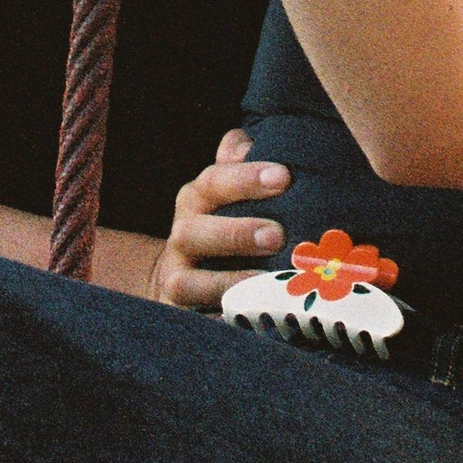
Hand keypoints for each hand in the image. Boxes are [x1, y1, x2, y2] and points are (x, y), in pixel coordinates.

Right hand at [155, 129, 291, 310]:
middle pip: (197, 231)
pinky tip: (252, 319)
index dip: (246, 178)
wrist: (182, 278)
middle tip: (277, 234)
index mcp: (196, 200)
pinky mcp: (182, 316)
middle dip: (237, 232)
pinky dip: (221, 323)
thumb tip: (250, 139)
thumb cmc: (222, 224)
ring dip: (229, 281)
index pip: (214, 182)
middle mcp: (182, 236)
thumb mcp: (228, 191)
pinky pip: (198, 322)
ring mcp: (177, 279)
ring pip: (191, 282)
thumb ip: (238, 162)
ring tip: (267, 280)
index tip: (284, 176)